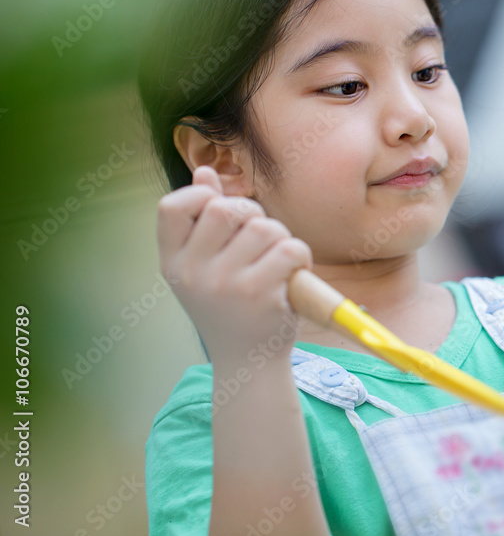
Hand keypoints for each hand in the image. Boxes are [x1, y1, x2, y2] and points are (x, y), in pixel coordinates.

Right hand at [156, 166, 311, 365]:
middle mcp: (192, 273)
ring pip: (265, 227)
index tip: (218, 211)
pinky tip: (294, 273)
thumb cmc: (230, 306)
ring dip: (281, 239)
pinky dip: (300, 256)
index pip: (171, 206)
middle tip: (259, 240)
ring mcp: (224, 284)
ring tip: (277, 263)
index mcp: (173, 262)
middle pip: (228, 209)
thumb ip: (203, 220)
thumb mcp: (206, 266)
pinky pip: (289, 248)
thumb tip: (205, 172)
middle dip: (253, 215)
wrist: (248, 363)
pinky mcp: (258, 295)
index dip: (200, 196)